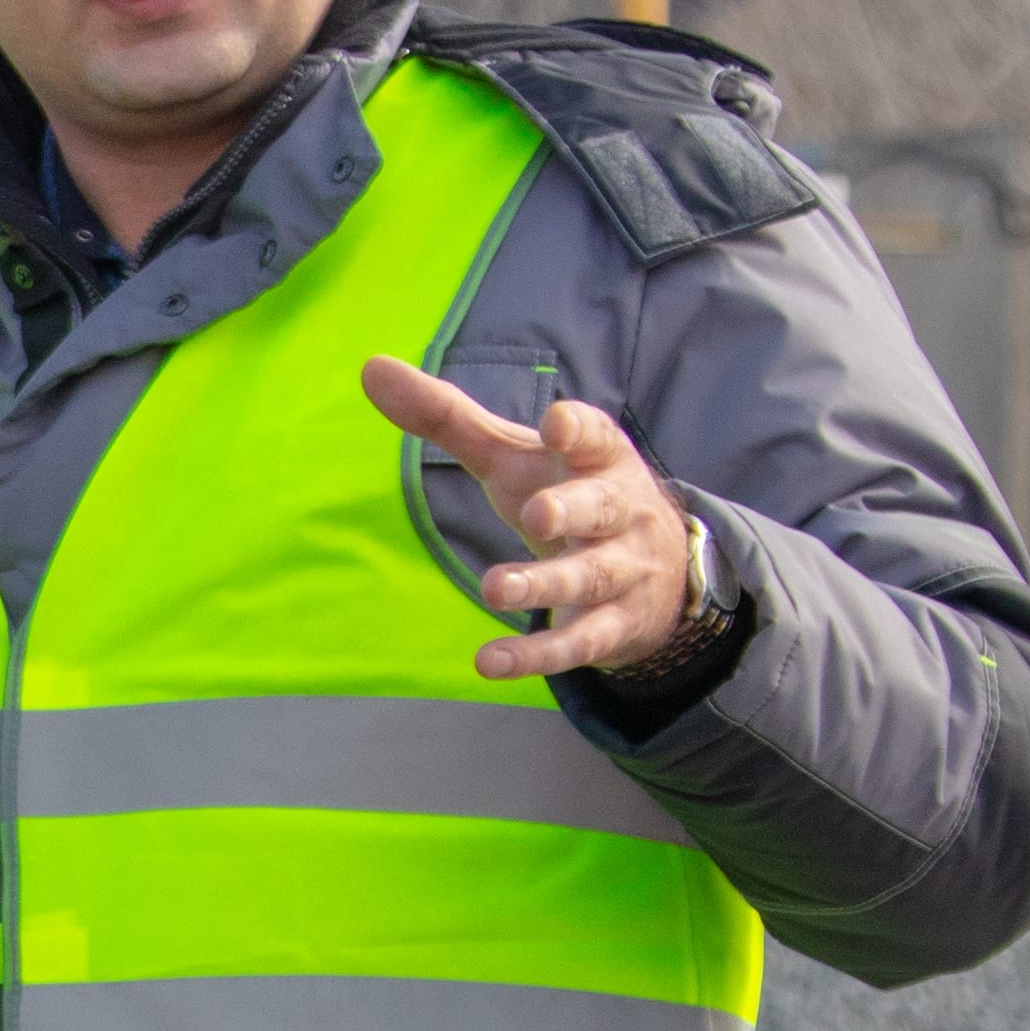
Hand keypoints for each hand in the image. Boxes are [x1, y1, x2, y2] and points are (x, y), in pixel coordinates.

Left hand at [363, 358, 695, 680]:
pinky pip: (578, 642)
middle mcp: (619, 512)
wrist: (658, 572)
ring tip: (495, 589)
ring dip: (545, 584)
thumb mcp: (513, 457)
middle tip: (537, 515)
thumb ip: (448, 418)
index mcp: (597, 460)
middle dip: (572, 510)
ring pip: (590, 577)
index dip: (579, 431)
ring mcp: (622, 571)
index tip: (557, 423)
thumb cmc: (566, 494)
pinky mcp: (612, 626)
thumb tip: (371, 368)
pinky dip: (537, 655)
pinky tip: (490, 661)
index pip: (595, 438)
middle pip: (601, 508)